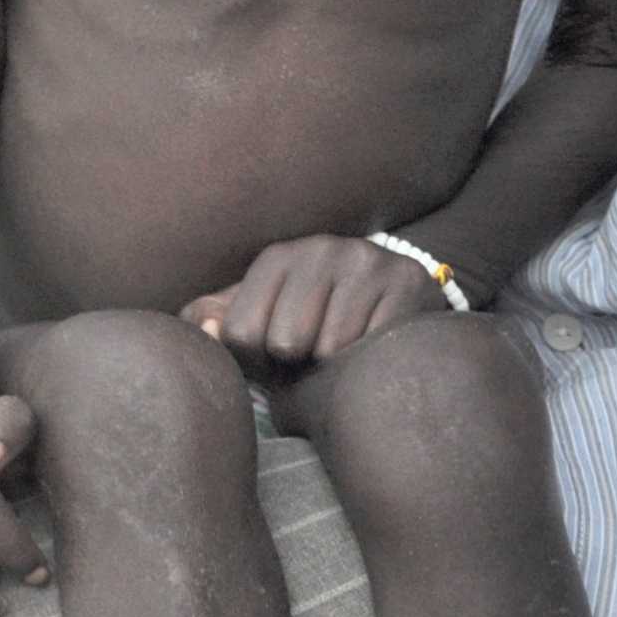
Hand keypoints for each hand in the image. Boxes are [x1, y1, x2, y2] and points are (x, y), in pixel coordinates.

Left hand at [186, 234, 450, 373]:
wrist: (394, 306)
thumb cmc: (312, 323)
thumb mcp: (257, 319)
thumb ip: (210, 323)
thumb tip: (210, 333)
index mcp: (275, 257)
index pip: (239, 334)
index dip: (256, 364)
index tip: (276, 357)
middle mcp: (319, 247)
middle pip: (284, 343)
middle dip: (296, 366)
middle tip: (314, 356)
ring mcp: (366, 260)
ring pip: (329, 351)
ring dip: (335, 369)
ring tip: (344, 352)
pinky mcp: (406, 280)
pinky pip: (372, 348)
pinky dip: (370, 363)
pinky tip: (373, 347)